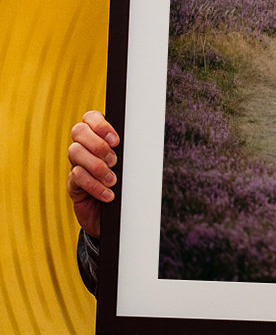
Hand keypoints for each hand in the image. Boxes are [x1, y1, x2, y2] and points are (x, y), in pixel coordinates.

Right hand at [67, 111, 119, 237]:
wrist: (116, 216)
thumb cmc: (126, 185)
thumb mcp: (130, 166)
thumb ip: (130, 152)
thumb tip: (143, 141)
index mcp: (98, 137)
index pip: (90, 117)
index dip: (100, 125)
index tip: (116, 140)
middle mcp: (84, 147)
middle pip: (78, 131)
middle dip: (97, 144)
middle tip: (114, 161)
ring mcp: (76, 164)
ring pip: (75, 152)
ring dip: (97, 166)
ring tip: (112, 180)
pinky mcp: (73, 184)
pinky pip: (76, 176)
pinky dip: (94, 185)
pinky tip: (108, 195)